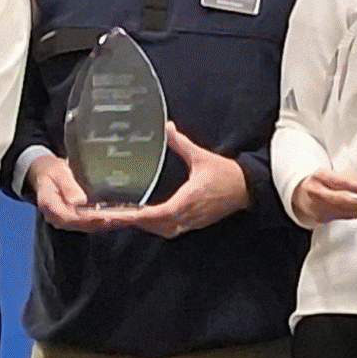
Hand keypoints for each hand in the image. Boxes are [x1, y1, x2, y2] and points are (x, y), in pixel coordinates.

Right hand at [29, 153, 131, 231]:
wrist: (46, 174)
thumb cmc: (52, 171)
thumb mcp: (58, 173)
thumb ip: (68, 187)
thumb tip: (78, 202)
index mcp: (52, 208)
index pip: (73, 217)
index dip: (91, 218)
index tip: (107, 216)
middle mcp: (61, 219)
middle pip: (86, 224)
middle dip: (107, 222)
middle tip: (127, 218)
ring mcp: (70, 221)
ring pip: (93, 225)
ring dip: (112, 222)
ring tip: (129, 218)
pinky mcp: (79, 219)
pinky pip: (95, 222)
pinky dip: (110, 219)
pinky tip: (124, 216)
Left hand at [120, 124, 250, 238]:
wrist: (248, 189)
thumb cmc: (226, 175)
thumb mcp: (201, 157)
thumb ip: (181, 144)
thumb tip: (167, 128)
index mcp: (186, 202)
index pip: (155, 214)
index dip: (135, 215)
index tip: (116, 214)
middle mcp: (186, 216)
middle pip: (152, 226)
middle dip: (131, 222)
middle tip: (108, 216)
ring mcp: (190, 222)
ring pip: (159, 230)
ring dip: (141, 225)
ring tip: (120, 218)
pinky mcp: (193, 222)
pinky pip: (168, 229)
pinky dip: (153, 225)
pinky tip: (142, 218)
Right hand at [290, 169, 356, 224]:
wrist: (300, 196)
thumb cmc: (320, 182)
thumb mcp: (332, 174)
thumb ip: (353, 177)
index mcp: (320, 177)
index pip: (339, 181)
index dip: (355, 186)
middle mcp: (317, 192)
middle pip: (341, 199)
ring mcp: (319, 207)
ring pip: (344, 210)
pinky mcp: (323, 218)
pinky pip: (343, 216)